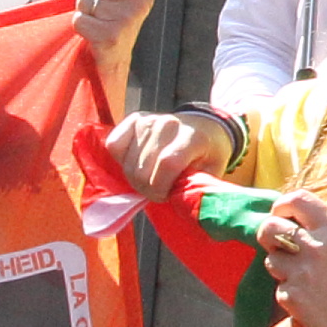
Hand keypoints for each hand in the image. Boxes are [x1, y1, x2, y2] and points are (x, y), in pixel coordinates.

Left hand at [65, 0, 156, 55]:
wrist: (115, 54)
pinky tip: (95, 33)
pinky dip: (81, 26)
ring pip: (84, 0)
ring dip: (85, 11)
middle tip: (102, 8)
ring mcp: (130, 17)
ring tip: (99, 21)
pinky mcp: (113, 35)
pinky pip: (80, 19)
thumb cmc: (108, 13)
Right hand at [102, 110, 221, 197]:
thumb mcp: (212, 173)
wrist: (204, 126)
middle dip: (148, 189)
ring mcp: (149, 120)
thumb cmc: (207, 154)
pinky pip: (114, 146)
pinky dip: (121, 161)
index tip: (166, 196)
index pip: (167, 165)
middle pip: (143, 169)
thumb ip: (197, 189)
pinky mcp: (133, 120)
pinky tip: (138, 163)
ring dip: (136, 179)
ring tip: (151, 178)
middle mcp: (169, 124)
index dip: (161, 188)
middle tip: (159, 191)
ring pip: (128, 163)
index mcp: (193, 137)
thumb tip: (182, 206)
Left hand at [260, 191, 326, 326]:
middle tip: (277, 245)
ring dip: (282, 268)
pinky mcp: (292, 298)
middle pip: (270, 227)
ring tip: (305, 279)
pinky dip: (291, 295)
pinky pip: (280, 289)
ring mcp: (301, 273)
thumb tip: (298, 227)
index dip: (282, 205)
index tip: (280, 214)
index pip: (297, 199)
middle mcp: (316, 247)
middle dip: (268, 235)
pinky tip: (311, 302)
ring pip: (271, 260)